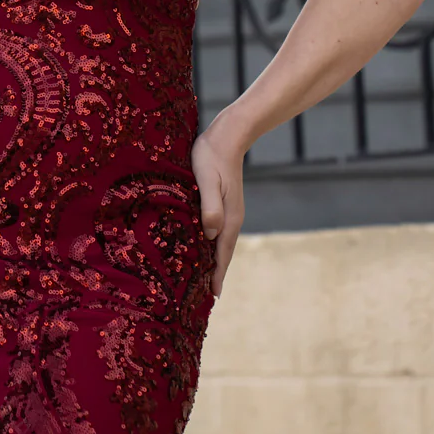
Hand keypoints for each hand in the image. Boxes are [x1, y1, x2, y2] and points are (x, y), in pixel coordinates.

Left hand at [191, 112, 246, 297]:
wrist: (228, 135)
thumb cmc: (212, 156)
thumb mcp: (207, 181)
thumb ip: (210, 207)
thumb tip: (211, 235)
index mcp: (230, 218)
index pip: (222, 255)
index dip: (217, 276)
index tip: (213, 298)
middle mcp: (232, 218)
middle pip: (223, 253)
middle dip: (215, 274)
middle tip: (204, 297)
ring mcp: (230, 211)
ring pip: (220, 242)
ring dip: (213, 260)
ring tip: (202, 277)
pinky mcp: (224, 202)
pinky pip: (218, 230)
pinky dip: (211, 244)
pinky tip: (201, 245)